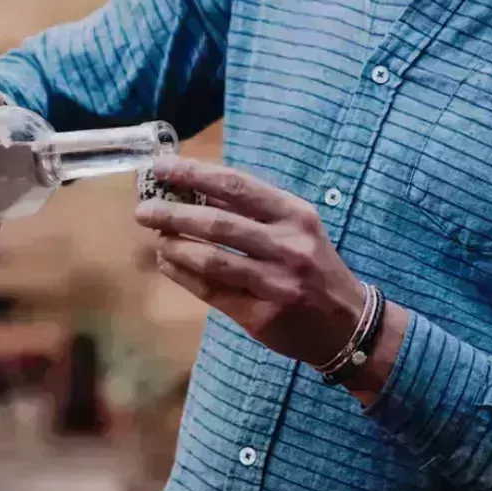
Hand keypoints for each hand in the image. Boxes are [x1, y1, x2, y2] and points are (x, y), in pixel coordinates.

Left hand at [134, 157, 366, 369]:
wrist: (348, 323)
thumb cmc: (312, 264)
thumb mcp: (294, 227)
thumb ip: (250, 209)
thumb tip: (193, 187)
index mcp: (295, 213)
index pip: (236, 185)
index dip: (194, 174)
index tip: (161, 167)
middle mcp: (288, 245)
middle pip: (219, 222)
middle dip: (175, 213)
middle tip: (144, 209)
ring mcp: (276, 282)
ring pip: (212, 259)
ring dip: (176, 246)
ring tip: (156, 238)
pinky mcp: (263, 315)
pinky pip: (213, 291)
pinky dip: (184, 275)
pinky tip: (168, 263)